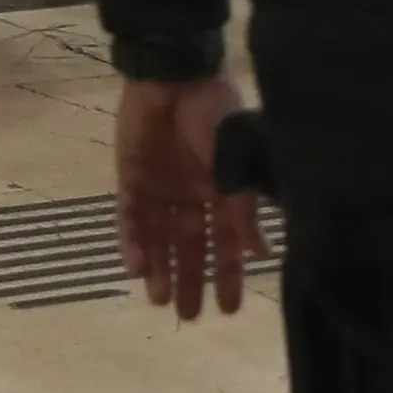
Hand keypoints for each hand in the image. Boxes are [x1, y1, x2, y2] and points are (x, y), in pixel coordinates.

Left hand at [111, 75, 260, 322]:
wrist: (174, 76)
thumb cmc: (213, 115)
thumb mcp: (235, 164)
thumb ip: (244, 209)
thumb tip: (263, 253)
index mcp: (222, 189)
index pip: (225, 242)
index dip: (227, 274)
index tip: (228, 310)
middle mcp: (192, 193)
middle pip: (190, 246)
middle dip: (190, 279)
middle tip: (188, 316)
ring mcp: (160, 186)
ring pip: (159, 237)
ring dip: (159, 268)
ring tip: (159, 301)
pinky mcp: (130, 176)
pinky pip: (129, 217)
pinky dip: (132, 242)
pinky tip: (134, 268)